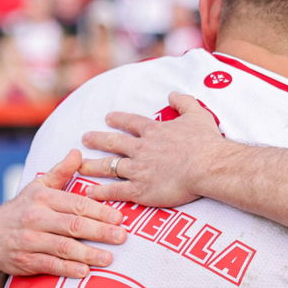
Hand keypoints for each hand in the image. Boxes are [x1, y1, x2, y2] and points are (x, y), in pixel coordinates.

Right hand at [0, 150, 127, 278]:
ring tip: (109, 258)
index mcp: (42, 198)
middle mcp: (35, 218)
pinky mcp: (25, 261)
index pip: (75, 203)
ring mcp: (29, 241)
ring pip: (63, 247)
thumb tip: (78, 152)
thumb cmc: (21, 210)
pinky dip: (67, 269)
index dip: (99, 211)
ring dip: (88, 254)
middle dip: (100, 231)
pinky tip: (84, 272)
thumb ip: (60, 172)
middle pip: (73, 225)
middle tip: (122, 237)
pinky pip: (50, 265)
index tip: (119, 217)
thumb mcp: (37, 188)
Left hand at [79, 92, 222, 206]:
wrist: (207, 166)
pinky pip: (115, 191)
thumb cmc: (205, 142)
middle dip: (97, 139)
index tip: (108, 117)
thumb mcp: (197, 114)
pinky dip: (101, 192)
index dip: (118, 119)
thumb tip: (173, 93)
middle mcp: (141, 149)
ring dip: (92, 166)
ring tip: (80, 166)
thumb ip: (184, 102)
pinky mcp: (140, 190)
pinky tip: (90, 193)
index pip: (131, 123)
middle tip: (84, 138)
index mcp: (153, 132)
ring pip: (109, 167)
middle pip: (113, 143)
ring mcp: (138, 170)